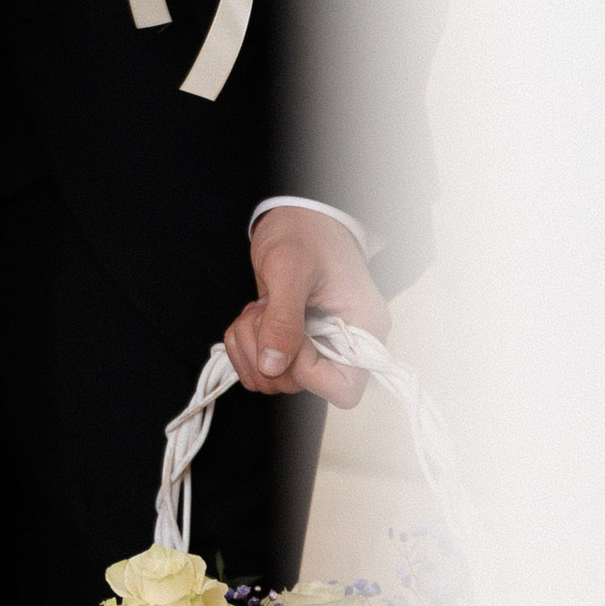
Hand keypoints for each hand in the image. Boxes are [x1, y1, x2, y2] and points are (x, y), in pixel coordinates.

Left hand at [224, 208, 390, 409]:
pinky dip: (242, 344)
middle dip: (268, 351)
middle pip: (300, 387)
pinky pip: (258, 366)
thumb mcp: (290, 268)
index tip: (291, 337)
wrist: (296, 216)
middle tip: (264, 311)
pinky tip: (253, 314)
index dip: (307, 372)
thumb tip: (272, 366)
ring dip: (250, 347)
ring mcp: (314, 346)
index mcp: (362, 330)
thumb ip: (283, 319)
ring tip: (258, 309)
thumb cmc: (304, 232)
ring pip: (273, 379)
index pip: (343, 389)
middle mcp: (341, 345)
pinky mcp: (290, 343)